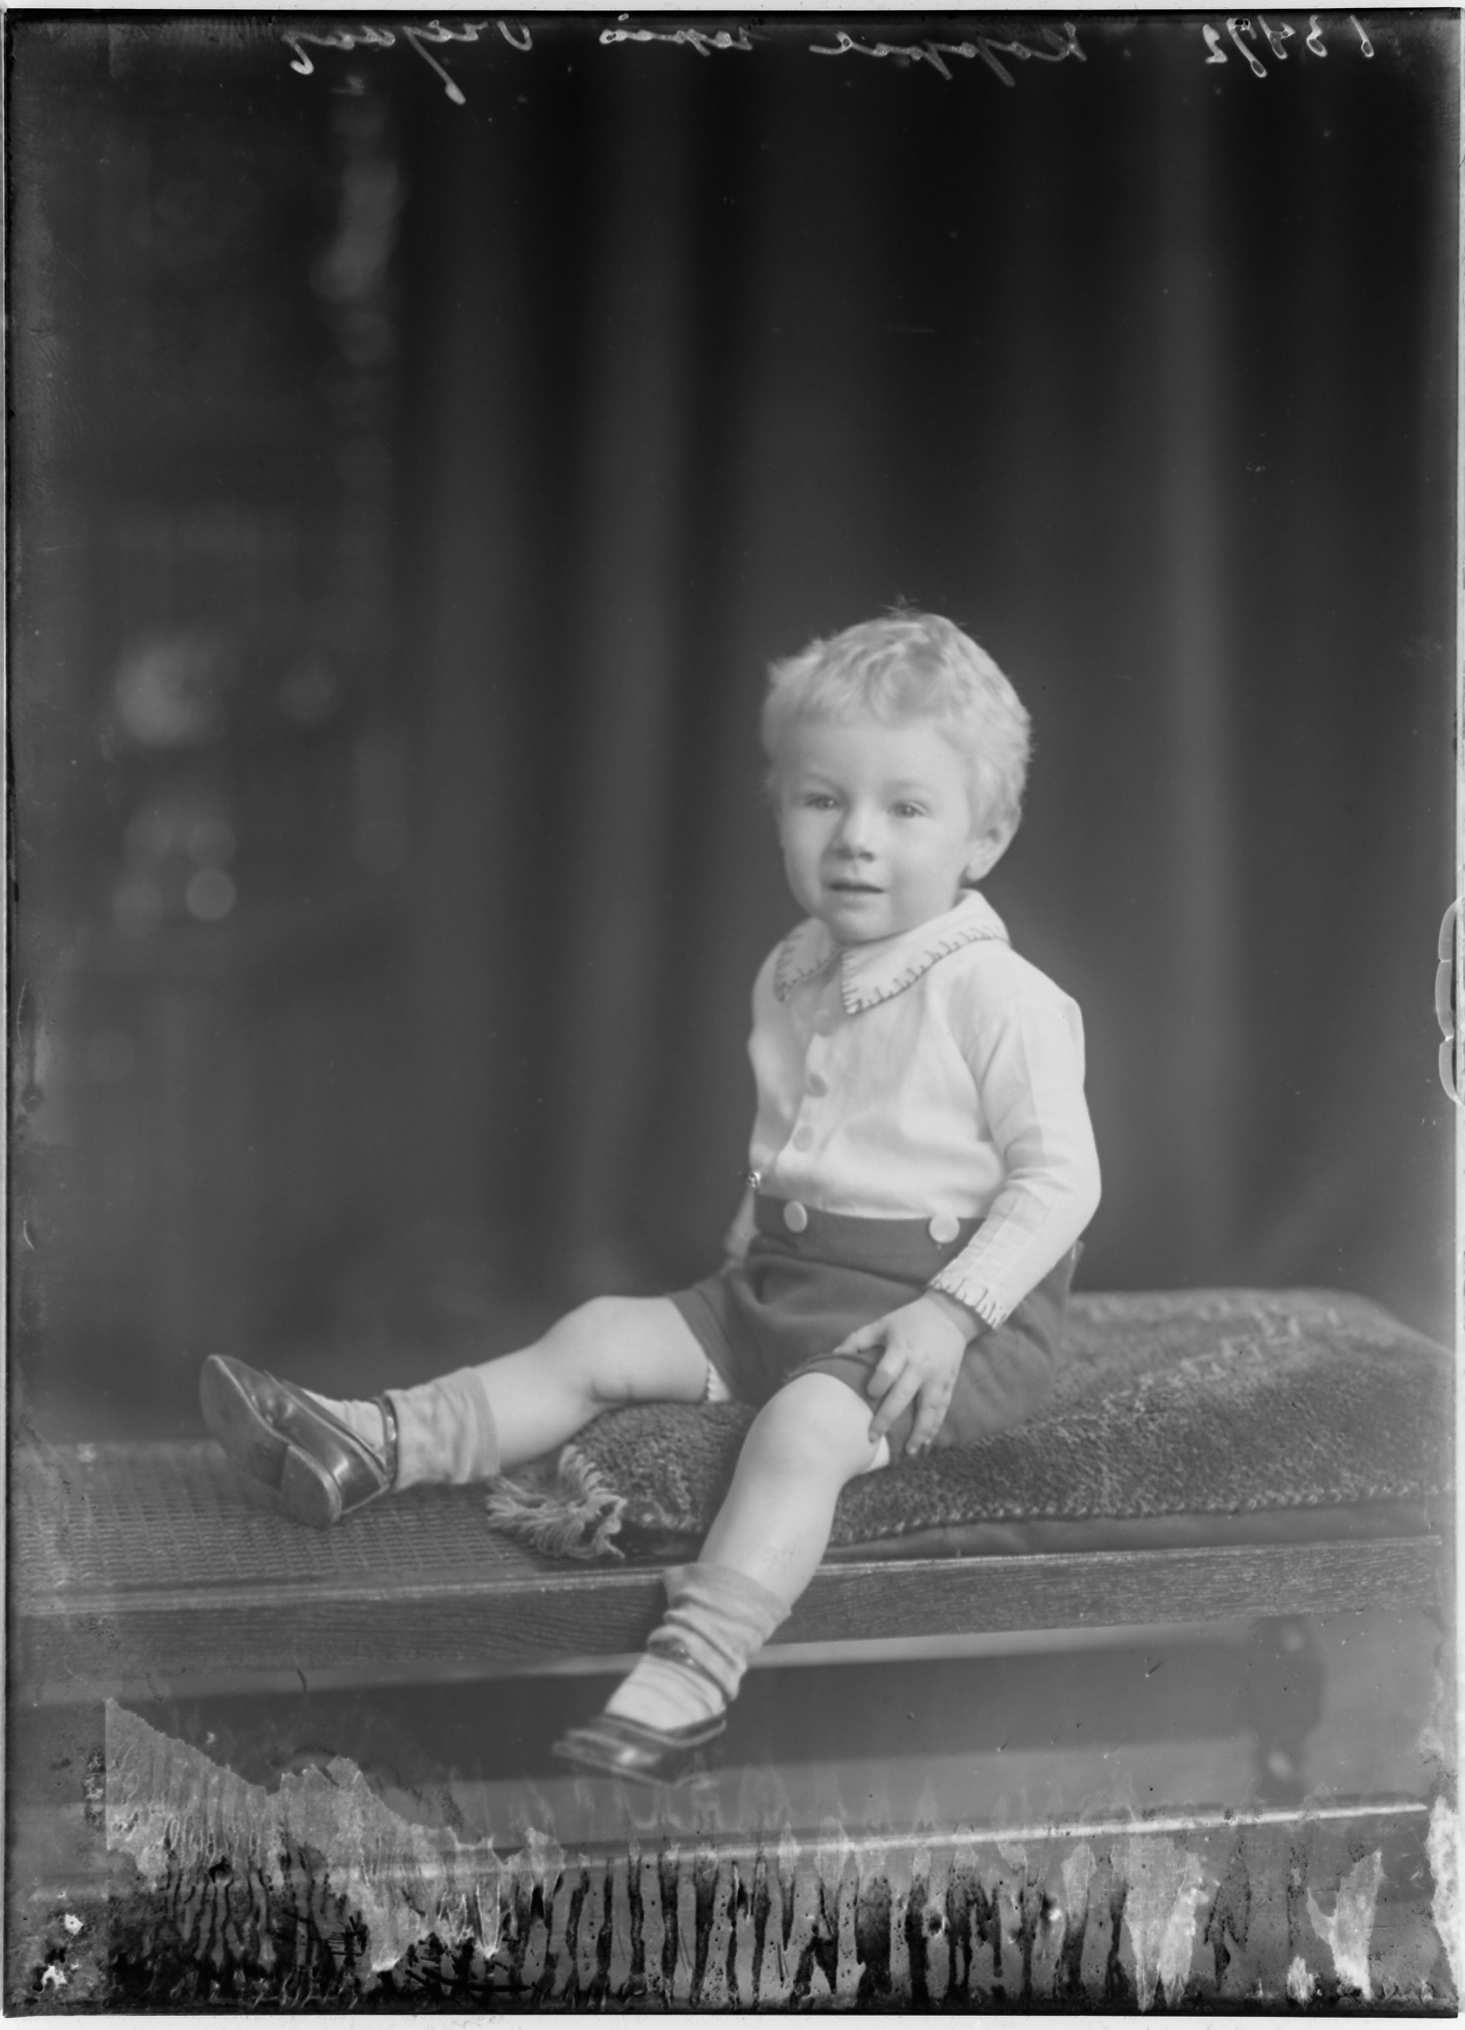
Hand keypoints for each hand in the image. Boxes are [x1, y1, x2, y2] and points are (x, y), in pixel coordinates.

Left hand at [833, 1291, 975, 1455]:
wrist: (950, 1315)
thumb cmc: (910, 1320)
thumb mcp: (883, 1324)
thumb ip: (858, 1339)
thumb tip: (832, 1355)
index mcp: (902, 1349)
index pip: (888, 1370)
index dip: (878, 1384)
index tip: (869, 1394)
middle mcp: (920, 1366)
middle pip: (904, 1395)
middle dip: (887, 1418)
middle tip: (871, 1437)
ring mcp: (937, 1377)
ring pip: (928, 1408)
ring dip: (919, 1431)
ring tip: (907, 1452)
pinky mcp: (949, 1384)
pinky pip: (942, 1409)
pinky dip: (935, 1427)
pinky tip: (926, 1444)